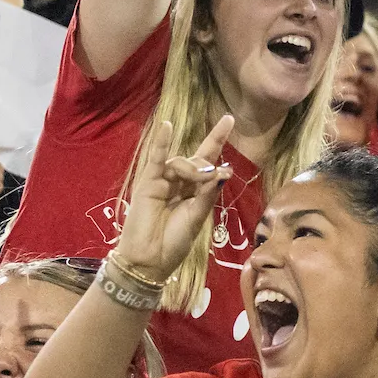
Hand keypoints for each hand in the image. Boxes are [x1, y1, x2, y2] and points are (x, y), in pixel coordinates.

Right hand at [112, 115, 233, 284]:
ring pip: (182, 162)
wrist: (150, 259)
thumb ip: (209, 192)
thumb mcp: (198, 216)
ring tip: (195, 182)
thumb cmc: (175, 240)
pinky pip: (156, 159)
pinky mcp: (147, 183)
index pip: (207, 158)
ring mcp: (162, 180)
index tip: (229, 119)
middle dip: (206, 167)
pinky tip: (166, 126)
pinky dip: (161, 142)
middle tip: (210, 178)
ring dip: (192, 168)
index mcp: (195, 189)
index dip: (217, 139)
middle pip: (197, 161)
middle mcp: (179, 181)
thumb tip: (225, 170)